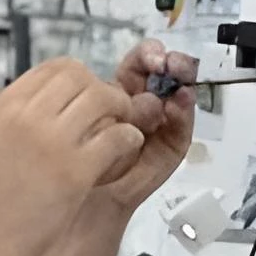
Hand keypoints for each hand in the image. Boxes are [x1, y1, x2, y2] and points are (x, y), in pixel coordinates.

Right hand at [0, 58, 144, 255]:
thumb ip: (21, 115)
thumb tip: (59, 99)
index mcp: (4, 106)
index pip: (56, 67)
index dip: (81, 78)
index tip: (88, 94)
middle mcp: (27, 116)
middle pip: (82, 77)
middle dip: (102, 90)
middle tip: (111, 111)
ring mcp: (52, 143)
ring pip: (104, 99)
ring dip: (121, 111)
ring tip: (120, 129)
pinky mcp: (76, 172)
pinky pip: (118, 137)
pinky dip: (128, 139)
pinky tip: (124, 149)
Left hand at [85, 39, 196, 216]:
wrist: (81, 201)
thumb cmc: (72, 159)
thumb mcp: (85, 121)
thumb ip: (107, 103)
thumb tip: (136, 94)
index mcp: (118, 92)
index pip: (138, 66)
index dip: (146, 55)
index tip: (152, 54)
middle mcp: (141, 107)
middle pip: (164, 77)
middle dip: (170, 64)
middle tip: (170, 62)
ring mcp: (157, 127)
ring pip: (177, 99)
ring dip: (181, 85)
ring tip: (180, 78)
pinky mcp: (169, 150)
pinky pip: (180, 131)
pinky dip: (183, 116)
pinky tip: (181, 104)